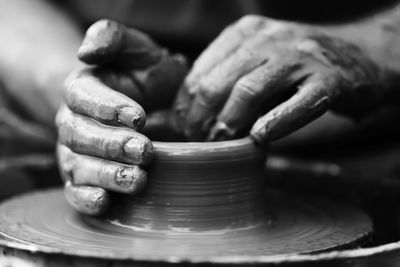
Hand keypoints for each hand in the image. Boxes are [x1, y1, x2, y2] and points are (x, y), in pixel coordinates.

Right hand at [56, 20, 186, 214]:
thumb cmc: (146, 75)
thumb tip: (86, 51)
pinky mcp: (82, 177)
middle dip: (112, 145)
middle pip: (80, 135)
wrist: (152, 103)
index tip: (140, 118)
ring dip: (107, 175)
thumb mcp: (136, 49)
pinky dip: (88, 199)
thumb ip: (112, 38)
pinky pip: (76, 191)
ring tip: (138, 180)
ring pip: (80, 166)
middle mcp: (72, 121)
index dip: (108, 108)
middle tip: (144, 150)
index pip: (84, 97)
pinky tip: (105, 202)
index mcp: (82, 88)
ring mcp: (75, 152)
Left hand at [172, 15, 393, 143]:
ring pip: (249, 91)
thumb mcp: (257, 60)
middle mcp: (269, 38)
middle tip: (199, 140)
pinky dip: (275, 124)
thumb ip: (226, 78)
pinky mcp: (329, 79)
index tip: (183, 126)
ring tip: (221, 143)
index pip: (200, 71)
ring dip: (229, 123)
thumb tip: (186, 112)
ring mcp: (300, 56)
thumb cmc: (296, 66)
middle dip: (200, 118)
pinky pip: (297, 104)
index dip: (186, 104)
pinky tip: (259, 140)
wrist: (357, 54)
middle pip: (218, 82)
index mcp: (245, 33)